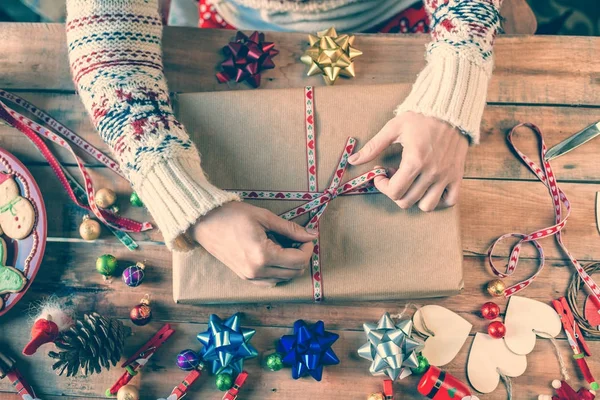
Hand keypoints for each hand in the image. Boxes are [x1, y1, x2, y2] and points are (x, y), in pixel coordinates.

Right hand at [189, 202, 315, 286]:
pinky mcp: (245, 278)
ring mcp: (250, 277)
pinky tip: (276, 257)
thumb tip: (312, 235)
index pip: (298, 260)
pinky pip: (270, 282)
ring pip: (284, 279)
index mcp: (263, 255)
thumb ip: (290, 229)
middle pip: (294, 272)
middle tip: (297, 240)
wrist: (204, 222)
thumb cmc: (232, 215)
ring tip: (286, 246)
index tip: (306, 236)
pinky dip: (279, 272)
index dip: (308, 248)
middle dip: (301, 256)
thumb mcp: (265, 217)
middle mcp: (257, 271)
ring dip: (291, 265)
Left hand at [348, 112, 468, 211]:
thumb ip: (373, 146)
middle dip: (395, 192)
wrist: (449, 109)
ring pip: (427, 206)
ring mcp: (446, 176)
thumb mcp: (393, 128)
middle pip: (407, 201)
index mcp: (415, 161)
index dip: (382, 186)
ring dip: (415, 199)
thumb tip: (352, 160)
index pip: (394, 192)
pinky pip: (450, 201)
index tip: (380, 174)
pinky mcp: (457, 176)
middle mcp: (432, 172)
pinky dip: (438, 200)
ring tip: (411, 183)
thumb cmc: (420, 117)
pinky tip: (429, 188)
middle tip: (394, 176)